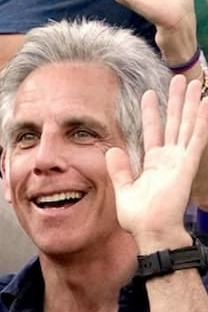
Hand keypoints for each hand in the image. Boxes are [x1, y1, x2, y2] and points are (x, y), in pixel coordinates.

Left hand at [107, 75, 207, 250]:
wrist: (151, 232)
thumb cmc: (139, 217)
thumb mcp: (123, 189)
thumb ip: (119, 169)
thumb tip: (112, 150)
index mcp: (153, 163)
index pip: (153, 131)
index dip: (152, 112)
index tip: (150, 94)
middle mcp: (169, 159)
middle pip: (173, 123)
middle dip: (176, 101)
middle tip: (179, 79)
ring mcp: (180, 161)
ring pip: (186, 125)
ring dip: (191, 104)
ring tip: (195, 83)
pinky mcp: (187, 166)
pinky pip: (196, 139)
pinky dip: (201, 121)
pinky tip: (205, 104)